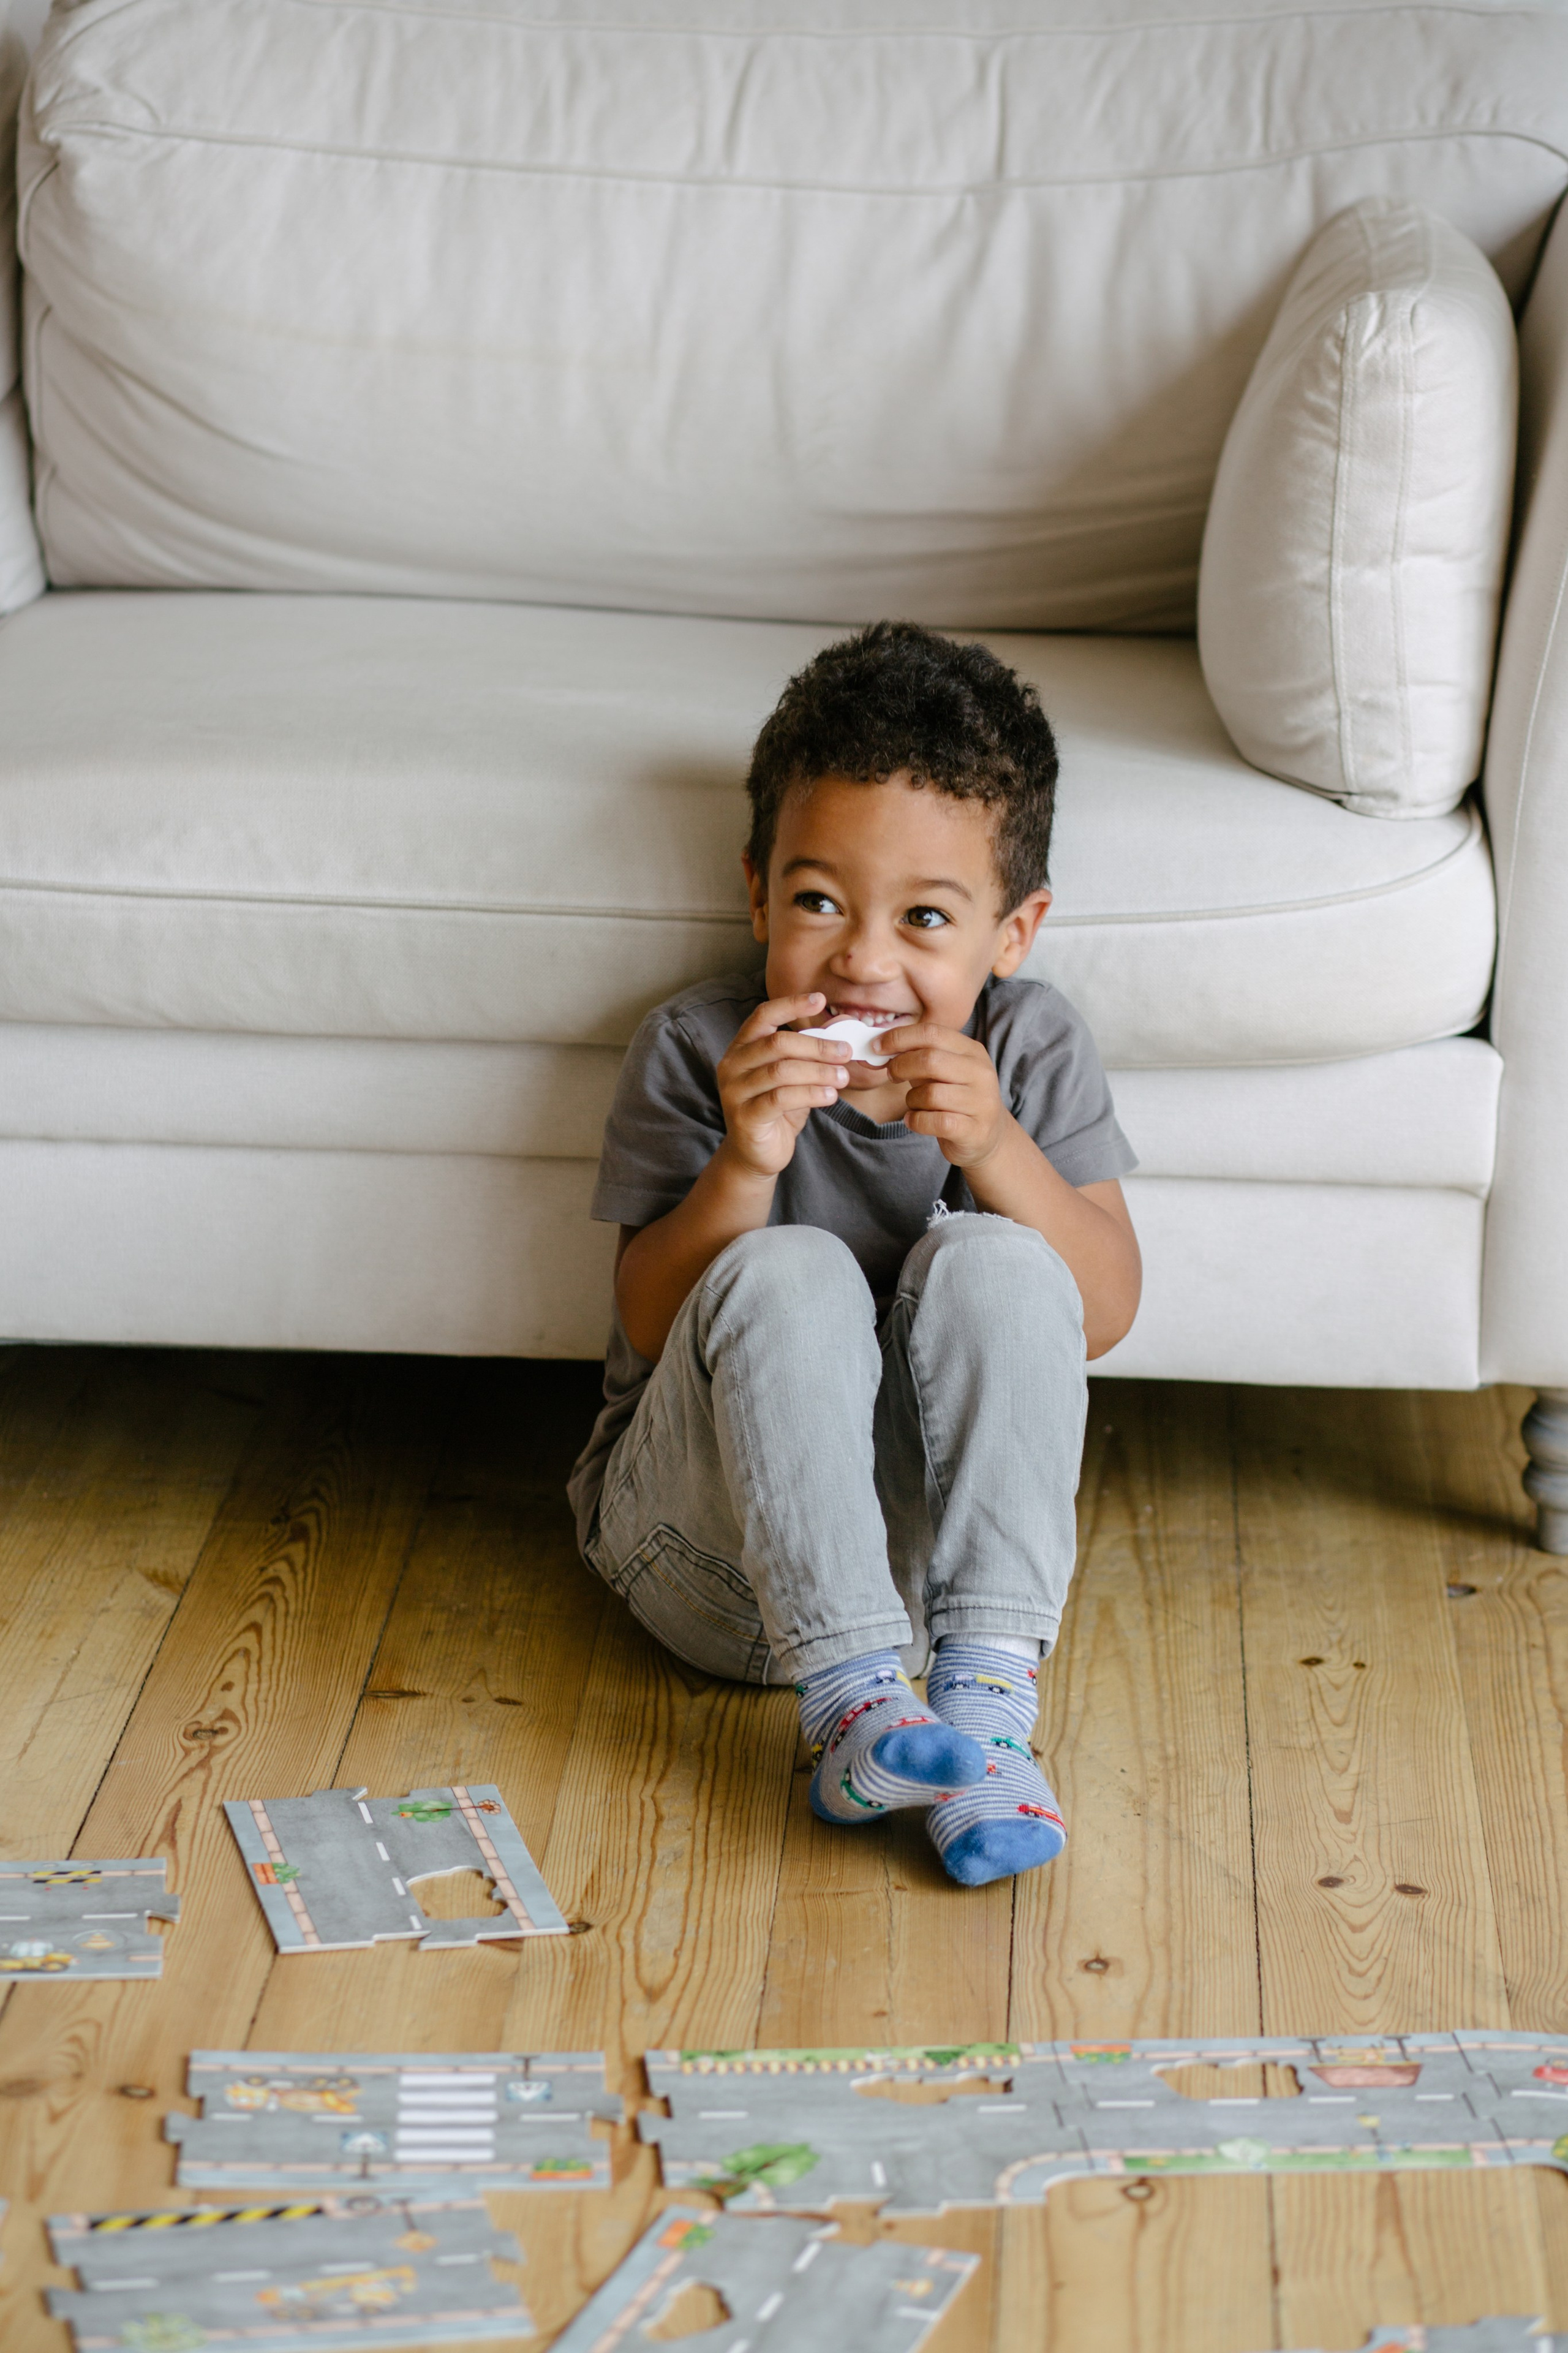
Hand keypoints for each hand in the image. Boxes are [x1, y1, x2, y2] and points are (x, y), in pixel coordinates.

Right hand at [716, 993, 847, 1177]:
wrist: (756, 1154)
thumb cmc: (777, 1111)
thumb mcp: (794, 1077)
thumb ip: (809, 1055)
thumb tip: (840, 1028)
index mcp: (742, 1048)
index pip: (763, 1016)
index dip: (791, 1005)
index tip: (820, 1000)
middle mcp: (732, 1065)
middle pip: (777, 1043)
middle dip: (817, 1045)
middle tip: (845, 1051)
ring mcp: (735, 1092)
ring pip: (781, 1071)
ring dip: (818, 1071)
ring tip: (842, 1076)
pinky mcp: (745, 1117)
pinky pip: (780, 1099)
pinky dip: (810, 1094)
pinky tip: (830, 1096)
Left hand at [884, 1022, 1007, 1167]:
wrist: (988, 1136)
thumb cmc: (955, 1099)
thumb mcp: (941, 1072)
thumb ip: (916, 1057)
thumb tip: (878, 1048)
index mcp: (972, 1051)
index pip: (932, 1033)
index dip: (899, 1037)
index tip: (877, 1046)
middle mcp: (980, 1073)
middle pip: (930, 1060)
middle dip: (901, 1066)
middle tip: (892, 1075)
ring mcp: (980, 1102)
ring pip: (930, 1094)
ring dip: (911, 1100)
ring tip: (915, 1105)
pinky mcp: (974, 1129)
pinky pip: (933, 1121)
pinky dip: (915, 1121)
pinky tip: (914, 1121)